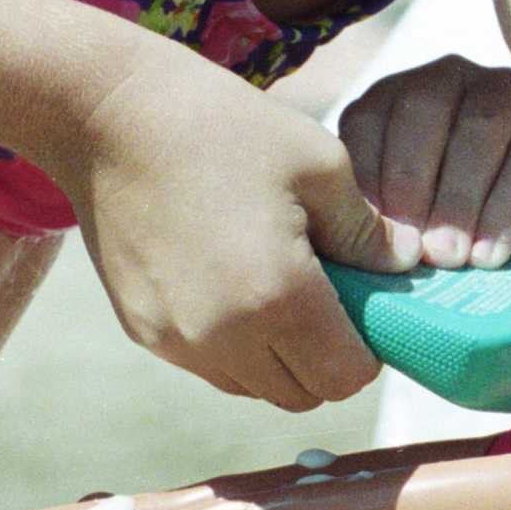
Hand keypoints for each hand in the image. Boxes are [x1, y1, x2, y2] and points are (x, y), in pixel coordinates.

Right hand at [60, 52, 411, 410]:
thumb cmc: (221, 126)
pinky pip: (209, 365)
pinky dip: (233, 344)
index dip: (368, 348)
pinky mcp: (142, 331)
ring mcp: (175, 341)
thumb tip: (404, 268)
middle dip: (326, 357)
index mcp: (276, 298)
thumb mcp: (318, 163)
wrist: (106, 115)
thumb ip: (368, 231)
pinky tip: (230, 280)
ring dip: (279, 357)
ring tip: (277, 286)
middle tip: (328, 295)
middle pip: (302, 395)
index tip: (364, 303)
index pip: (346, 378)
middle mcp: (222, 338)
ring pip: (254, 387)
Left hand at [336, 58, 510, 272]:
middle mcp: (451, 80)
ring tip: (448, 260)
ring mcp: (510, 93)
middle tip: (409, 253)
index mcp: (396, 99)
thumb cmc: (459, 249)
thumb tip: (341, 250)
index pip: (369, 118)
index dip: (364, 178)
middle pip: (423, 111)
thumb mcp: (405, 232)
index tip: (364, 238)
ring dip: (459, 199)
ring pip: (480, 128)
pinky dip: (506, 211)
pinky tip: (489, 256)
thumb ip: (373, 224)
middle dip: (411, 183)